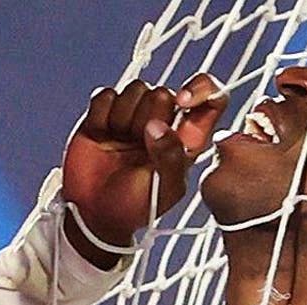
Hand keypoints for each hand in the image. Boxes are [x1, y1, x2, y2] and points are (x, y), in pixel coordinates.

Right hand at [62, 74, 227, 267]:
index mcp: (188, 139)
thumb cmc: (136, 206)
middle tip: (139, 145)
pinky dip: (102, 113)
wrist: (94, 213)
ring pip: (135, 89)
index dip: (201, 90)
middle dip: (148, 117)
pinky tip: (103, 135)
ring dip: (124, 117)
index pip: (212, 100)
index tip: (182, 101)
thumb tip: (157, 126)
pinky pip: (106, 95)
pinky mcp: (105, 112)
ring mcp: (134, 115)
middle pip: (163, 92)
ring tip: (120, 143)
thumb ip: (170, 159)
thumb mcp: (164, 190)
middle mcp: (164, 122)